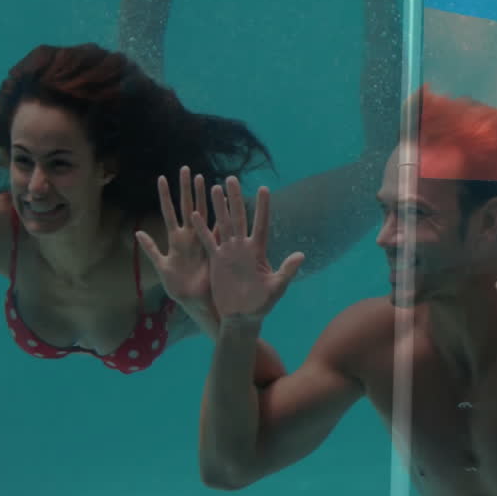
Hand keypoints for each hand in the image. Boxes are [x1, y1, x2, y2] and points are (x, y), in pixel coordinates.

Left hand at [136, 166, 214, 309]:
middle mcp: (188, 236)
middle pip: (186, 207)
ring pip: (200, 213)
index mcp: (175, 239)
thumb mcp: (160, 267)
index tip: (162, 177)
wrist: (195, 301)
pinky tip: (221, 203)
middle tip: (185, 168)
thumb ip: (150, 249)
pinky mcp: (212, 249)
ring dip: (200, 196)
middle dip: (185, 188)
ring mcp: (201, 240)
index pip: (169, 212)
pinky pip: (214, 229)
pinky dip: (216, 216)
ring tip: (201, 178)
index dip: (166, 195)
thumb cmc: (178, 287)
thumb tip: (137, 231)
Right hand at [191, 177, 303, 323]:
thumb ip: (287, 270)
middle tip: (232, 178)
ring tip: (214, 187)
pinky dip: (203, 229)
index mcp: (258, 251)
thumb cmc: (262, 304)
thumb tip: (301, 255)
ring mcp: (229, 252)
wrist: (242, 317)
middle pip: (240, 218)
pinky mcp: (216, 261)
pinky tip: (195, 214)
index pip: (261, 223)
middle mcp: (243, 247)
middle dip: (236, 198)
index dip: (262, 207)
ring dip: (219, 207)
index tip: (264, 188)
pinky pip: (208, 241)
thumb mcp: (277, 287)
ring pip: (223, 224)